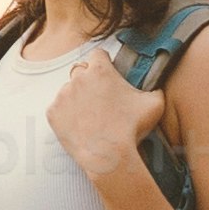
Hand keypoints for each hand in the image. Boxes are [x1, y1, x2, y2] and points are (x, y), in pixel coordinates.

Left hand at [41, 50, 157, 179]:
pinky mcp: (52, 112)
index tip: (107, 73)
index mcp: (100, 70)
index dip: (104, 62)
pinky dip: (65, 114)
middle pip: (81, 70)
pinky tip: (79, 125)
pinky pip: (58, 108)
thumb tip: (156, 85)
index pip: (98, 54)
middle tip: (99, 97)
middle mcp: (78, 78)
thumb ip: (154, 87)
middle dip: (89, 79)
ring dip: (77, 98)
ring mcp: (63, 95)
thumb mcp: (155, 103)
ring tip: (90, 115)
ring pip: (68, 90)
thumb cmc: (132, 129)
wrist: (108, 155)